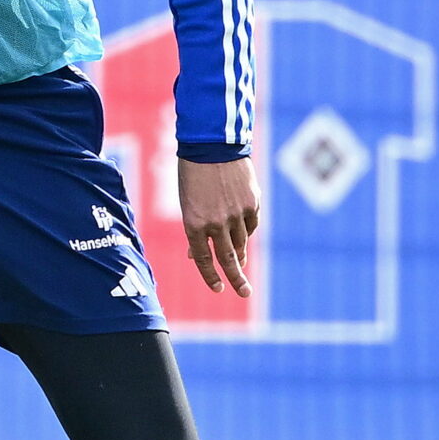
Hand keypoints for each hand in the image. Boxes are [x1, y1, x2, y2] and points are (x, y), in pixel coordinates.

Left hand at [176, 157, 259, 296]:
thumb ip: (194, 229)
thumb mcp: (186, 203)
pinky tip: (241, 229)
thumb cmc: (193, 175)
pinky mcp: (252, 204)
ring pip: (241, 242)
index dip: (209, 276)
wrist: (212, 146)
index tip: (218, 288)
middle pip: (228, 259)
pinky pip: (250, 225)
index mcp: (195, 223)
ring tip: (240, 265)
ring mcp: (236, 214)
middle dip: (236, 279)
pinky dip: (246, 230)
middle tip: (244, 293)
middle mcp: (217, 222)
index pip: (203, 258)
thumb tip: (193, 254)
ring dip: (240, 255)